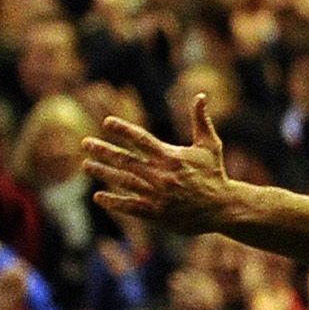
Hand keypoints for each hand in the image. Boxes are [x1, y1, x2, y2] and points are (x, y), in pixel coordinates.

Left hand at [82, 94, 233, 234]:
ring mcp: (157, 195)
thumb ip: (201, 120)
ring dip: (103, 173)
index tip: (107, 122)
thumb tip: (200, 95)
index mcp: (172, 156)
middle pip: (126, 160)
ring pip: (123, 182)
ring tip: (86, 165)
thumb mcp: (210, 145)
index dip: (123, 129)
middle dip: (104, 150)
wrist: (222, 208)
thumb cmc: (215, 174)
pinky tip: (98, 196)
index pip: (142, 139)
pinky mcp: (156, 213)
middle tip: (86, 143)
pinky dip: (113, 202)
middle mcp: (161, 175)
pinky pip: (129, 206)